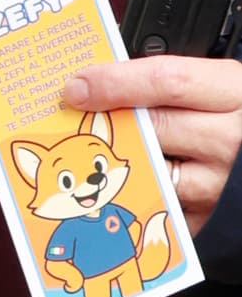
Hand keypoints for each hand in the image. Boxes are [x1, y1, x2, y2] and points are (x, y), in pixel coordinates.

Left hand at [63, 55, 241, 231]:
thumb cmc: (238, 115)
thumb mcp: (217, 85)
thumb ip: (169, 82)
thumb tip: (101, 80)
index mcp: (231, 90)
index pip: (166, 80)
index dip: (115, 82)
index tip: (76, 87)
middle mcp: (230, 137)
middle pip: (153, 126)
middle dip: (108, 122)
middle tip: (70, 120)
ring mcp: (221, 181)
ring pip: (152, 169)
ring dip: (122, 161)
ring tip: (99, 152)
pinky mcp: (210, 215)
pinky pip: (161, 207)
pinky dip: (138, 195)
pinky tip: (121, 187)